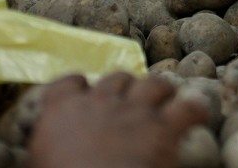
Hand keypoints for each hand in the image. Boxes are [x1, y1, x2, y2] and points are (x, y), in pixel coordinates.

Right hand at [28, 72, 208, 167]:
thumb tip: (49, 154)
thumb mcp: (40, 163)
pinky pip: (189, 108)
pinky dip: (196, 111)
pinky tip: (197, 118)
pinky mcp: (164, 128)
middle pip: (117, 78)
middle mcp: (100, 102)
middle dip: (125, 89)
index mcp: (62, 112)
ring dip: (161, 92)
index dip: (79, 88)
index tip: (85, 95)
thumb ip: (46, 148)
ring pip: (154, 83)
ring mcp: (135, 111)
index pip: (68, 84)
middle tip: (130, 105)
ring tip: (166, 102)